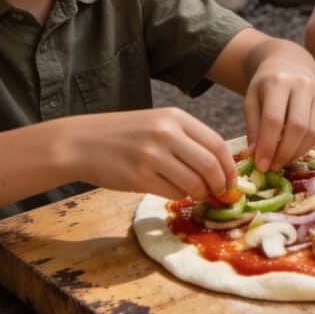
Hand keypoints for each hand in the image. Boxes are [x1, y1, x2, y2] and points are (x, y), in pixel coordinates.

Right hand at [69, 108, 234, 200]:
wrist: (83, 142)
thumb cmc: (125, 134)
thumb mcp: (158, 123)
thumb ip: (187, 139)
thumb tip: (219, 166)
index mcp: (175, 117)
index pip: (217, 143)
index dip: (229, 166)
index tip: (231, 179)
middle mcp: (166, 133)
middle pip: (210, 165)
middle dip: (220, 184)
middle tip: (220, 193)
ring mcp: (152, 156)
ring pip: (194, 183)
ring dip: (201, 193)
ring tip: (198, 195)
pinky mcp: (140, 177)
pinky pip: (173, 192)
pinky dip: (180, 196)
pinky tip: (174, 191)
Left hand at [243, 58, 314, 171]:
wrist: (290, 66)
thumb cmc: (267, 87)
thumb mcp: (252, 101)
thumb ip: (253, 127)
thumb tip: (256, 155)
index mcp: (279, 81)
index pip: (274, 119)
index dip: (268, 145)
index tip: (261, 165)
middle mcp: (303, 84)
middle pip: (297, 126)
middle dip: (284, 152)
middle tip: (273, 166)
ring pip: (312, 132)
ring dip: (296, 152)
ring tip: (282, 160)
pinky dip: (307, 146)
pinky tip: (294, 150)